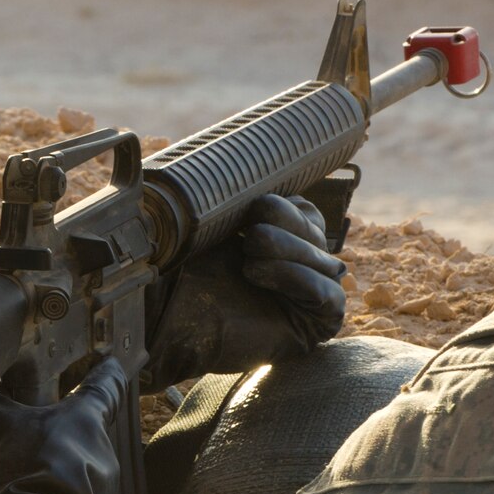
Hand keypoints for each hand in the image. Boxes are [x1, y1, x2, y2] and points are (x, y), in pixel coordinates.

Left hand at [142, 193, 347, 391]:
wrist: (165, 327)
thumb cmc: (181, 278)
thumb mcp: (204, 229)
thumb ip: (226, 201)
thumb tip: (232, 167)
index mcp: (279, 238)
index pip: (302, 209)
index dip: (283, 204)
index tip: (249, 205)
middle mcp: (299, 264)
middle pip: (313, 230)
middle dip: (285, 223)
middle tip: (248, 232)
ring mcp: (311, 295)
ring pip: (322, 259)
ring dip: (286, 250)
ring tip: (248, 256)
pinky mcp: (318, 324)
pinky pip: (328, 294)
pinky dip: (298, 278)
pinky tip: (258, 274)